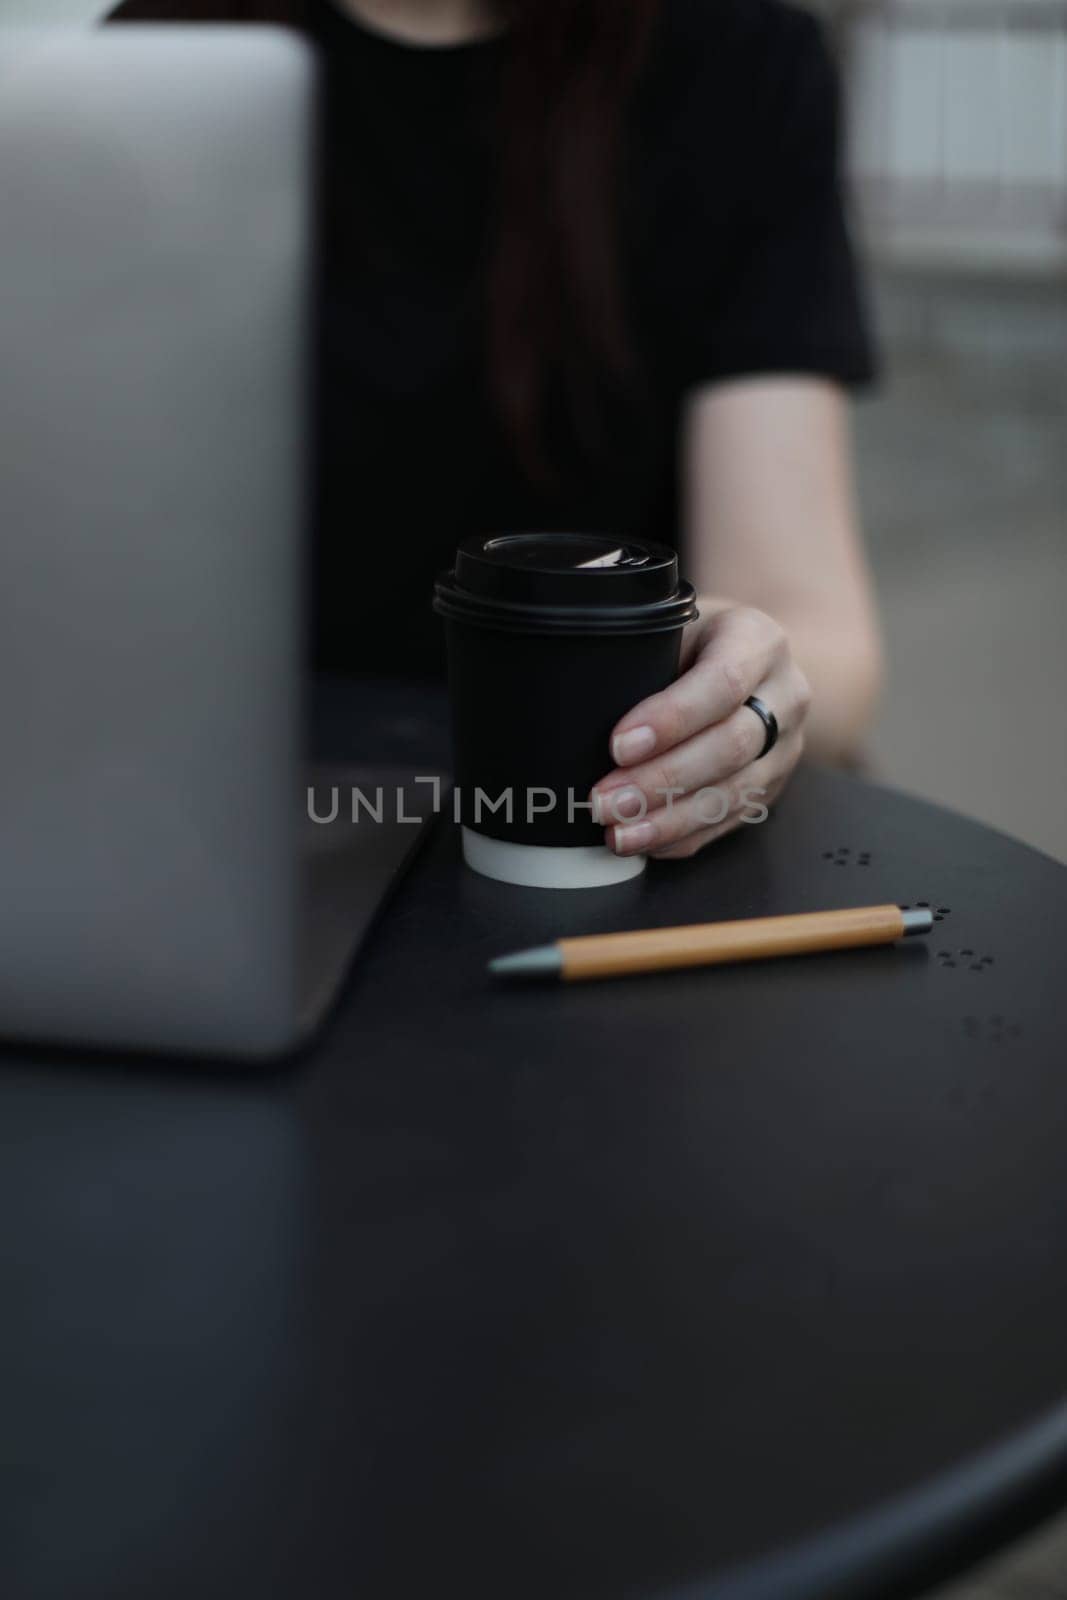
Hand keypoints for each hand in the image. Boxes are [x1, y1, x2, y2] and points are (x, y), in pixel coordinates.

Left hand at [591, 602, 810, 858]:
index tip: (618, 746)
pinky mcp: (774, 784)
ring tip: (620, 834)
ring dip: (671, 819)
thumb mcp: (675, 627)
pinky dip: (685, 835)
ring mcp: (786, 745)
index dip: (671, 719)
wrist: (750, 661)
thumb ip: (644, 656)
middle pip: (731, 746)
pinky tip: (645, 842)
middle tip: (604, 801)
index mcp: (758, 640)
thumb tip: (576, 705)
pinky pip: (733, 818)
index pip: (723, 682)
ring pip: (736, 791)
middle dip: (661, 780)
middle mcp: (784, 694)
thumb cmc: (694, 642)